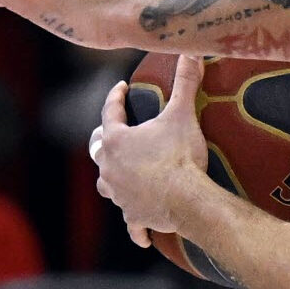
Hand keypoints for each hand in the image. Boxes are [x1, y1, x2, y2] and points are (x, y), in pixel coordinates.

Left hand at [92, 55, 209, 239]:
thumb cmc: (178, 155)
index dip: (115, 97)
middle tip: (114, 134)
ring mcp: (119, 193)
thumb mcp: (182, 114)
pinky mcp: (133, 214)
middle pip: (99, 150)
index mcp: (116, 140)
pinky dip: (136, 226)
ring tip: (119, 174)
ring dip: (112, 177)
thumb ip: (185, 82)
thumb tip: (190, 53)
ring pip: (106, 183)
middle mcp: (109, 167)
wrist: (186, 198)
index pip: (110, 112)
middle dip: (105, 140)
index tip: (120, 87)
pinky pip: (130, 222)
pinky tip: (141, 235)